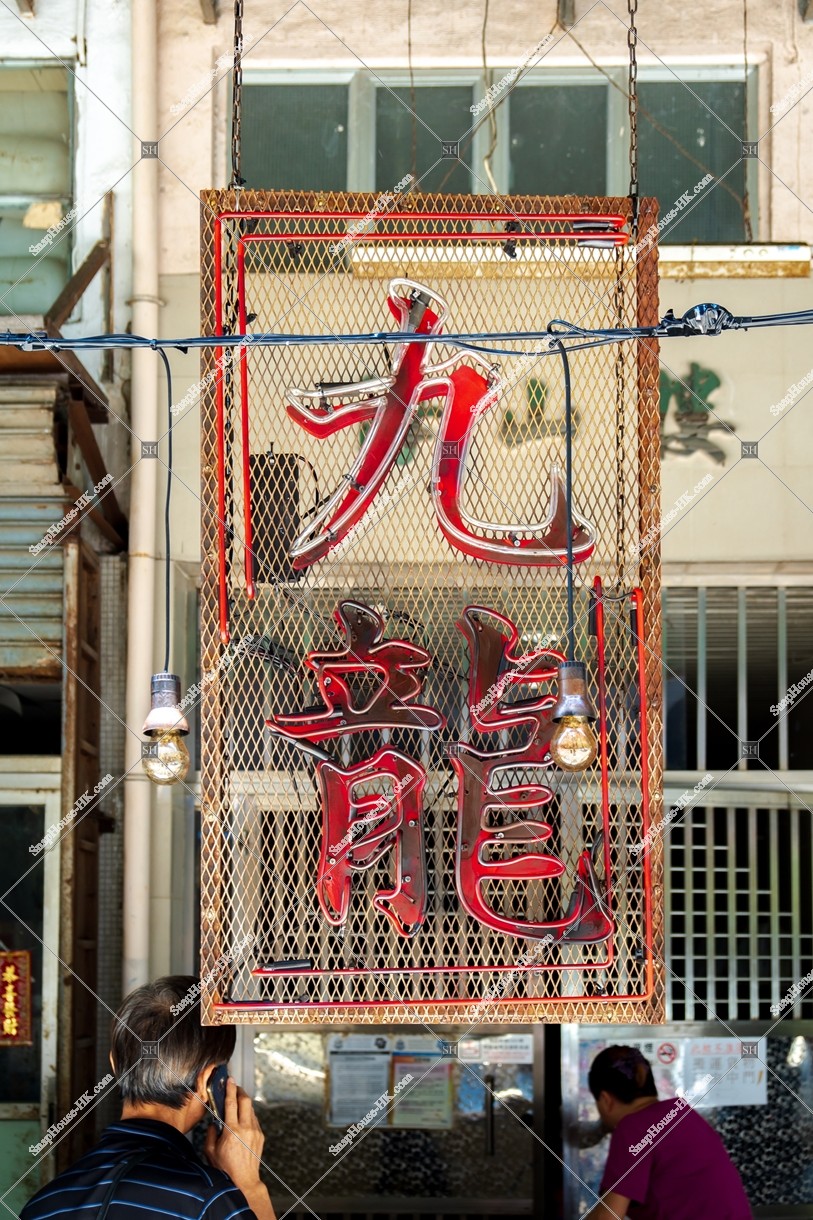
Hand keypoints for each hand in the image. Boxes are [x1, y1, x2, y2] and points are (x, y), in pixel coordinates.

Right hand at [204, 1077, 264, 1192]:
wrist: (244, 1181)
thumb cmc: (226, 1169)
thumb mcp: (211, 1152)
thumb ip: (211, 1133)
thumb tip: (214, 1122)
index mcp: (232, 1131)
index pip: (231, 1103)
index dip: (230, 1089)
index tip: (230, 1080)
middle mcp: (246, 1129)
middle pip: (245, 1101)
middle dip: (240, 1091)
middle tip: (234, 1087)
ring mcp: (255, 1131)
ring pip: (251, 1109)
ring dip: (244, 1103)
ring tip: (236, 1103)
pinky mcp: (260, 1135)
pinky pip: (254, 1119)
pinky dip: (248, 1114)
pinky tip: (242, 1118)